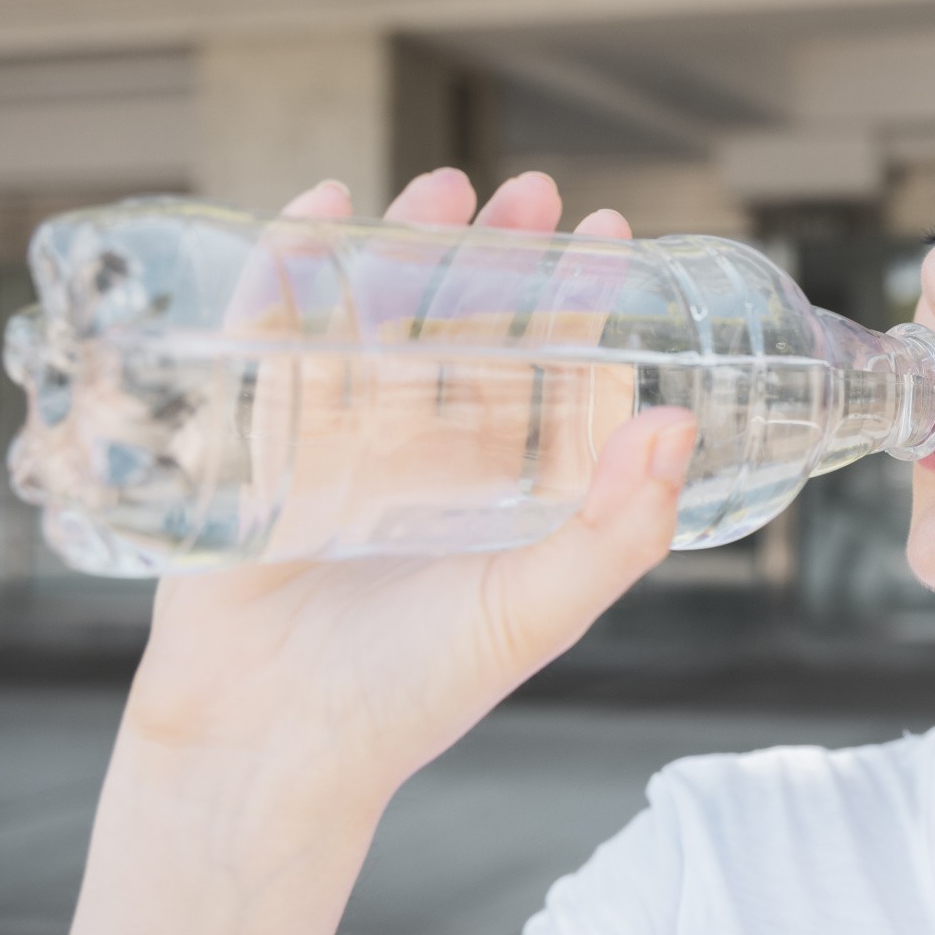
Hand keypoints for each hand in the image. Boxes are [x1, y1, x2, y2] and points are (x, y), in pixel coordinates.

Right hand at [123, 169, 696, 806]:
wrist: (272, 749)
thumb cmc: (414, 693)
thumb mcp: (537, 612)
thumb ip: (616, 531)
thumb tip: (678, 423)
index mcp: (497, 484)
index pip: (549, 368)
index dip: (579, 300)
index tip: (610, 232)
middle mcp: (424, 451)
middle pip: (466, 324)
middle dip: (500, 253)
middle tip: (535, 189)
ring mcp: (338, 437)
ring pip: (379, 314)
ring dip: (409, 245)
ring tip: (446, 185)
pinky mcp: (256, 437)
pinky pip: (274, 333)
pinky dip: (293, 269)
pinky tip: (321, 210)